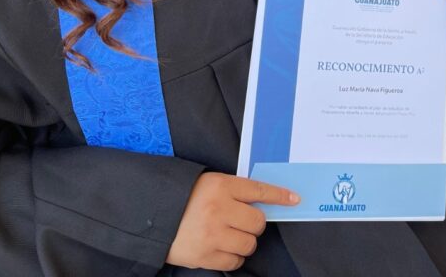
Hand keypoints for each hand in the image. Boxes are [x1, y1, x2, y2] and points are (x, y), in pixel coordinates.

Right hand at [166, 172, 298, 270]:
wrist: (151, 217)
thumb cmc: (185, 199)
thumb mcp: (210, 184)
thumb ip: (236, 191)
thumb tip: (265, 201)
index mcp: (221, 186)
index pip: (258, 190)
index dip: (279, 196)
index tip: (294, 199)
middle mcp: (218, 209)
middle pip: (258, 222)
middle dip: (254, 223)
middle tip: (241, 221)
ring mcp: (212, 235)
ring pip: (249, 244)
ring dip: (244, 241)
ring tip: (229, 235)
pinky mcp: (204, 256)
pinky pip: (234, 261)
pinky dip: (233, 256)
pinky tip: (221, 247)